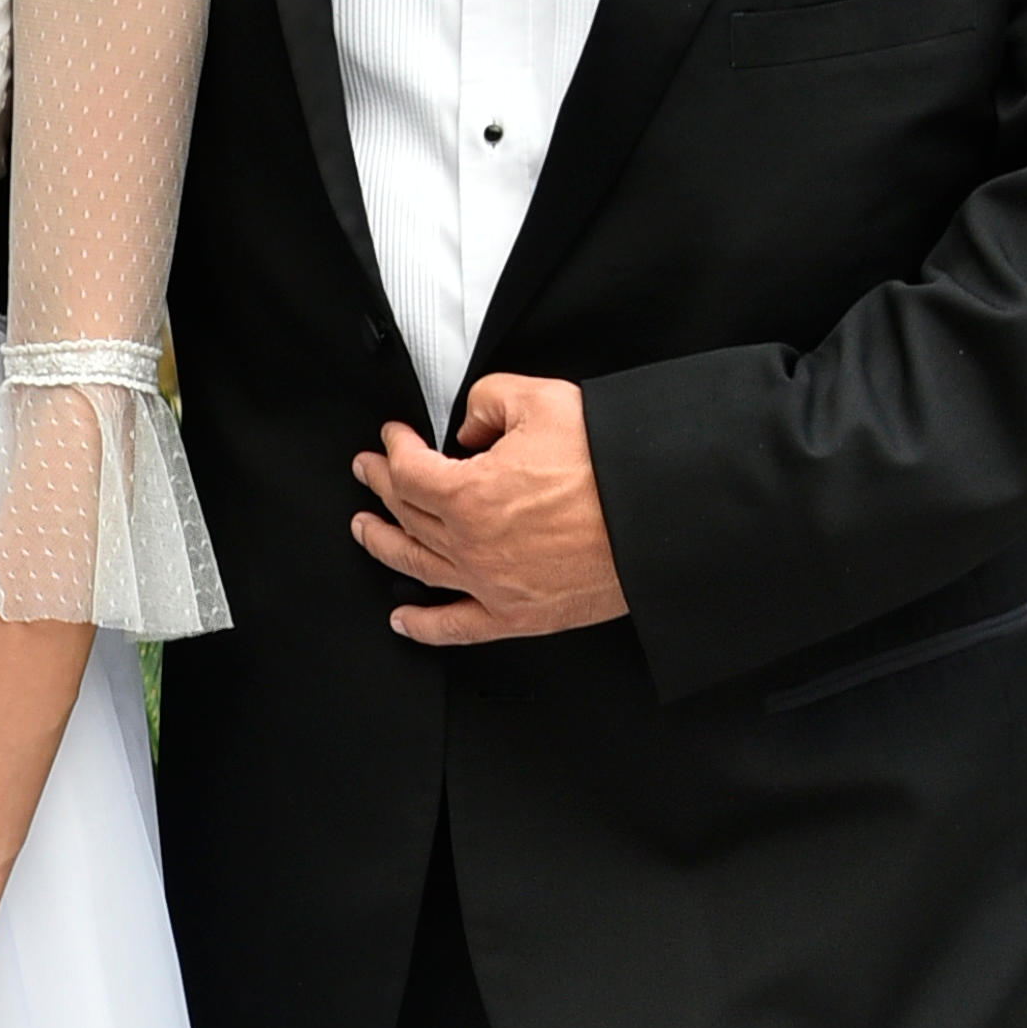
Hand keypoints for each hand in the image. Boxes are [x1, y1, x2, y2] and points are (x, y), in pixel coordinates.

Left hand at [350, 373, 627, 645]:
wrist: (659, 518)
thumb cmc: (610, 467)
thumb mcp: (542, 400)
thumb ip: (489, 401)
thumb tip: (470, 425)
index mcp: (470, 495)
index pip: (409, 471)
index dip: (394, 449)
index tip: (393, 439)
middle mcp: (471, 546)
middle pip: (407, 515)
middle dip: (382, 488)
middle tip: (370, 473)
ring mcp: (491, 585)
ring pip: (418, 567)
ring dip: (384, 545)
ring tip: (367, 530)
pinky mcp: (518, 616)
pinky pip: (456, 627)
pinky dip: (424, 626)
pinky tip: (404, 619)